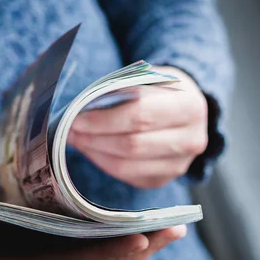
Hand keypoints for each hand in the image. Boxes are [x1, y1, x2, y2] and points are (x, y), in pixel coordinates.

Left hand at [68, 66, 207, 188]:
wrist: (187, 110)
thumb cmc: (161, 91)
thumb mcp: (147, 79)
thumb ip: (120, 92)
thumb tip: (82, 109)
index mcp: (189, 107)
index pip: (140, 116)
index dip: (104, 120)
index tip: (76, 117)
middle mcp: (191, 140)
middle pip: (131, 145)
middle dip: (94, 137)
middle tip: (69, 129)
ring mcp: (179, 165)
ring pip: (125, 166)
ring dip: (94, 152)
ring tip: (76, 138)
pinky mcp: (163, 180)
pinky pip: (125, 176)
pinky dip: (102, 162)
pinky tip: (91, 149)